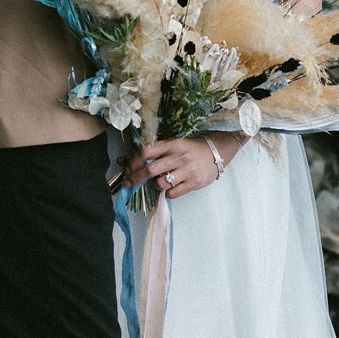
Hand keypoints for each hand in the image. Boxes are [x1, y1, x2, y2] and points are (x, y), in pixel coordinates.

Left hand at [122, 133, 242, 198]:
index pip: (146, 151)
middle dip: (135, 178)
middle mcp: (178, 157)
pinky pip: (172, 193)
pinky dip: (167, 193)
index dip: (132, 161)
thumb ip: (150, 152)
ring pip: (160, 184)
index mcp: (172, 144)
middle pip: (150, 170)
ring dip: (155, 185)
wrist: (216, 153)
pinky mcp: (193, 183)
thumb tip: (122, 160)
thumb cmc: (190, 149)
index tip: (126, 168)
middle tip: (128, 183)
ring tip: (159, 182)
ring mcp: (186, 171)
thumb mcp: (171, 145)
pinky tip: (169, 188)